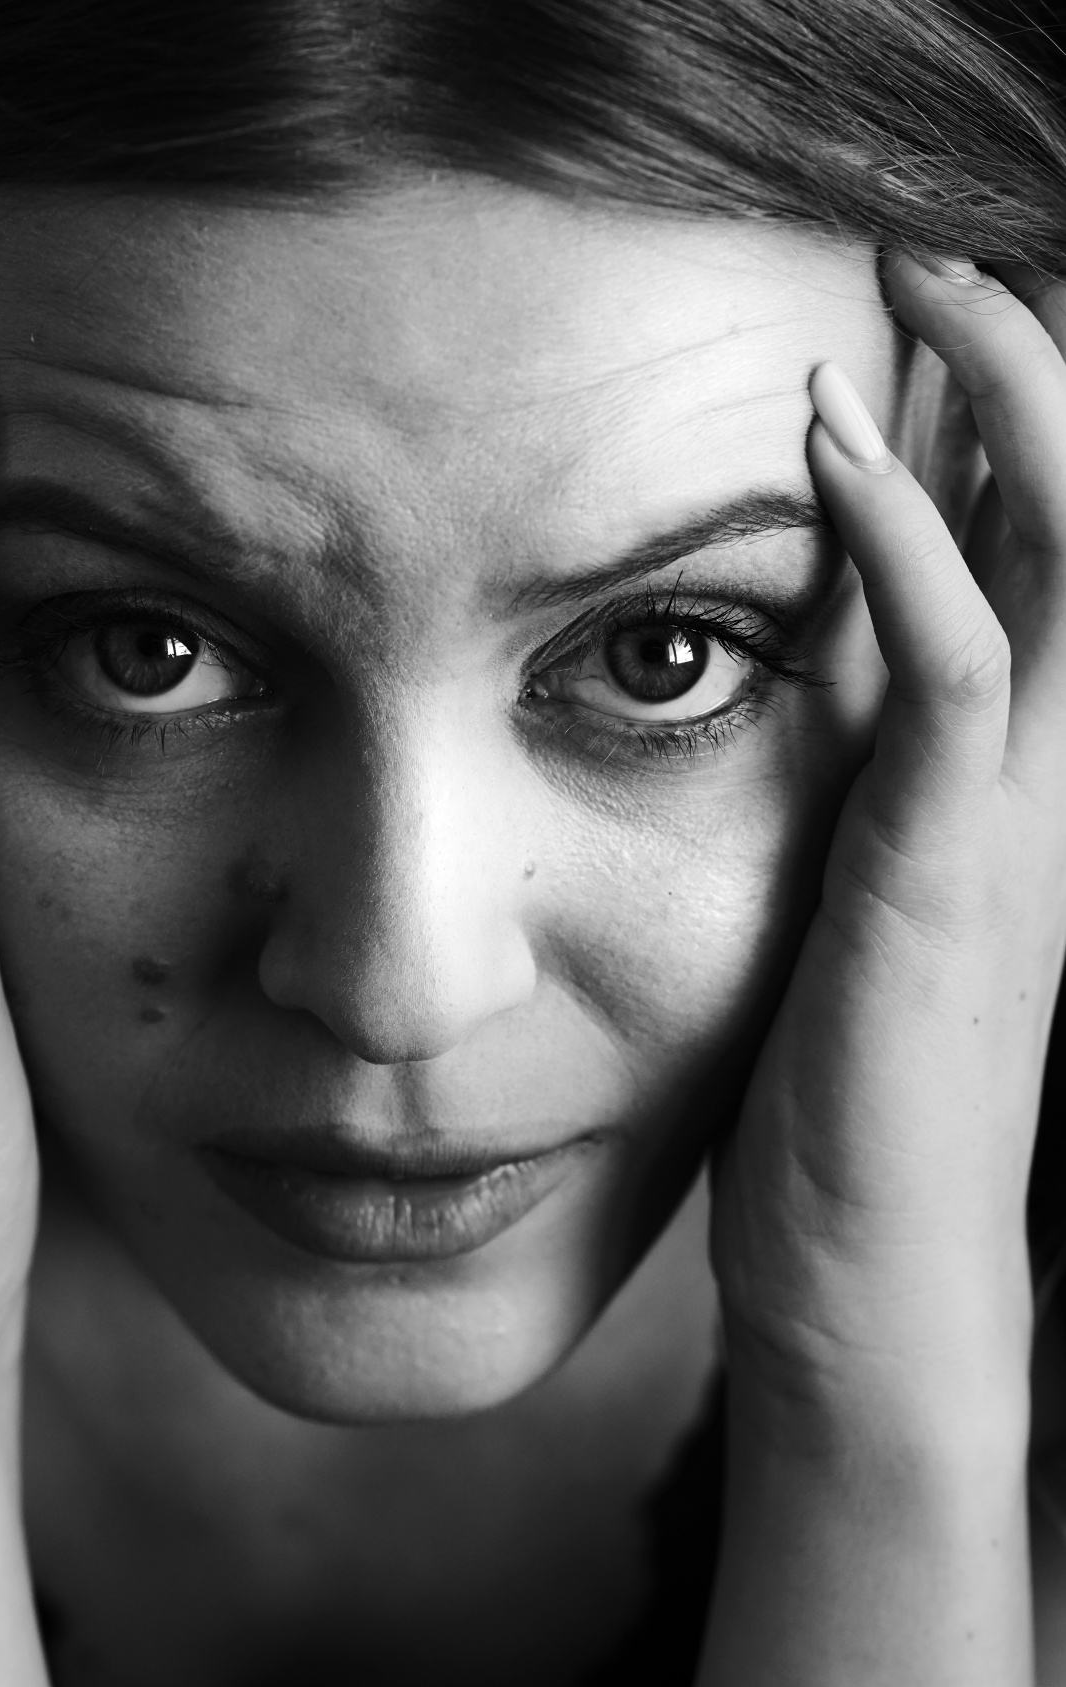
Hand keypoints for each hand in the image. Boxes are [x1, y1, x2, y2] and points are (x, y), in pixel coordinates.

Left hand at [712, 251, 1065, 1457]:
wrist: (876, 1286)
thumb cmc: (841, 1116)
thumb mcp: (851, 919)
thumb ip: (853, 806)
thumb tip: (792, 716)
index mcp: (1024, 793)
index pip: (1051, 568)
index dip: (1008, 434)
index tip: (922, 339)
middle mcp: (1055, 787)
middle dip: (1030, 366)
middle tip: (926, 254)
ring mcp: (1024, 826)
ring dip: (999, 396)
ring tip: (911, 281)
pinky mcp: (954, 871)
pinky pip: (961, 663)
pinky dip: (906, 537)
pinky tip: (830, 445)